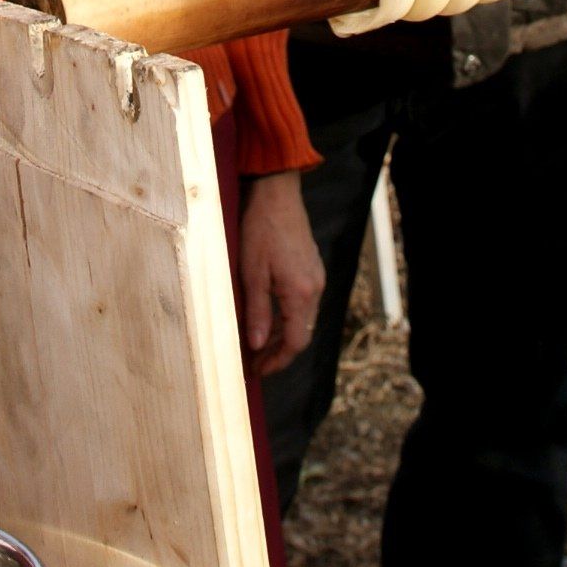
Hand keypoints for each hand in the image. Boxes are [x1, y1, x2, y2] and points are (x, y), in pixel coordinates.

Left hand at [239, 170, 324, 376]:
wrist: (277, 194)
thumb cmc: (261, 230)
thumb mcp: (251, 274)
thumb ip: (257, 312)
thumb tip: (256, 345)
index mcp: (301, 293)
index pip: (295, 342)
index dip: (277, 361)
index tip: (258, 371)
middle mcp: (314, 289)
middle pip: (301, 334)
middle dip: (278, 352)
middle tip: (253, 363)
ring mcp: (315, 278)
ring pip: (303, 319)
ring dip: (282, 335)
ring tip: (257, 345)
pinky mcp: (311, 269)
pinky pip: (303, 303)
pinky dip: (287, 317)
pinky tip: (268, 318)